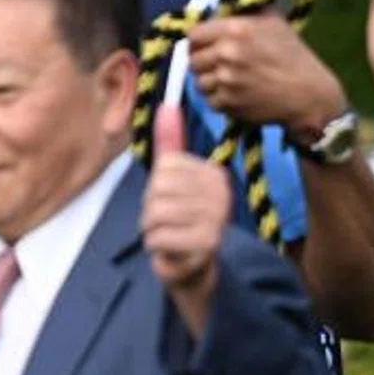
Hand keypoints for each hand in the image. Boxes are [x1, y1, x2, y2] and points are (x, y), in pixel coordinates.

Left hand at [142, 105, 230, 295]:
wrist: (197, 270)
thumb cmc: (181, 220)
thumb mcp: (174, 179)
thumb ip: (171, 143)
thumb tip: (167, 104)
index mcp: (214, 174)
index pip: (164, 168)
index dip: (156, 187)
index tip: (172, 202)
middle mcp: (221, 194)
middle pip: (158, 189)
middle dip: (151, 210)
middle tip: (168, 224)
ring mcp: (217, 219)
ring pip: (156, 213)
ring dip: (152, 230)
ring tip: (169, 237)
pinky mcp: (207, 245)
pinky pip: (159, 237)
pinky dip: (156, 246)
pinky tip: (171, 251)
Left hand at [188, 0, 348, 141]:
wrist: (310, 93)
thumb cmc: (290, 52)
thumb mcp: (268, 16)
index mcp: (234, 29)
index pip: (194, 35)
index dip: (200, 40)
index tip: (211, 44)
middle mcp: (227, 53)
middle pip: (193, 59)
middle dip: (204, 61)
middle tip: (221, 63)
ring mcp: (228, 81)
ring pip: (199, 82)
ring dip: (210, 81)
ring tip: (230, 79)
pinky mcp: (230, 104)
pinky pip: (210, 101)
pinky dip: (219, 100)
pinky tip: (236, 94)